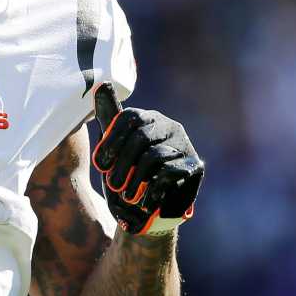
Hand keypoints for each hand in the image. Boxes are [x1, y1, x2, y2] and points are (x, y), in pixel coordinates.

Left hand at [92, 83, 203, 235]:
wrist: (150, 211)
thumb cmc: (128, 176)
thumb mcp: (114, 149)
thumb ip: (109, 119)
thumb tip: (101, 84)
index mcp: (149, 118)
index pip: (129, 117)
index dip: (112, 140)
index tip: (99, 164)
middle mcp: (169, 126)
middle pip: (141, 136)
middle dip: (122, 163)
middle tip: (111, 184)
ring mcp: (184, 144)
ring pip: (153, 156)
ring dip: (135, 180)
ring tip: (126, 196)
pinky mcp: (195, 165)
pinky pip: (170, 173)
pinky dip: (152, 190)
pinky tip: (145, 201)